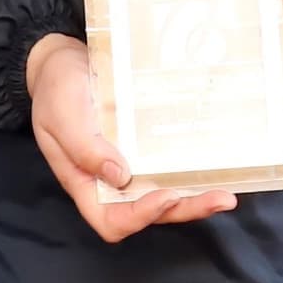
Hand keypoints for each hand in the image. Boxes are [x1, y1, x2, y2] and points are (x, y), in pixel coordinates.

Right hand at [26, 32, 236, 241]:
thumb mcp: (63, 115)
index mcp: (84, 183)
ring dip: (194, 198)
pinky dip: (189, 174)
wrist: (62, 63)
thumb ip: (84, 147)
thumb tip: (120, 176)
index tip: (165, 195)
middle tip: (221, 199)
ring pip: (163, 195)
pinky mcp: (141, 148)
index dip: (140, 217)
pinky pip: (166, 169)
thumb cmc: (56, 89)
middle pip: (148, 213)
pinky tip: (212, 167)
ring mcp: (128, 166)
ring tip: (226, 195)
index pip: (111, 220)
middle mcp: (108, 183)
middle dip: (184, 210)